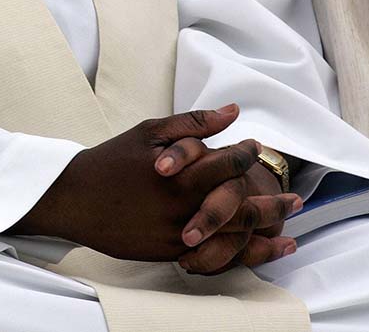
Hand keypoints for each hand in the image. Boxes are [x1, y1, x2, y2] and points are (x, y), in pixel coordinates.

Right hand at [8, 108, 296, 261]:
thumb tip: (233, 111)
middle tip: (295, 201)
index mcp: (182, 174)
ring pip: (233, 237)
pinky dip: (238, 255)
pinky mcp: (168, 252)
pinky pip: (212, 257)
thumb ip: (194, 123)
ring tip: (288, 234)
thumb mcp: (149, 131)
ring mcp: (177, 234)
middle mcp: (184, 207)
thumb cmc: (111, 161)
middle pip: (242, 207)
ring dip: (265, 236)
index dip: (247, 153)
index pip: (230, 163)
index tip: (254, 146)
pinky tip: (255, 252)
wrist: (73, 199)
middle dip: (273, 204)